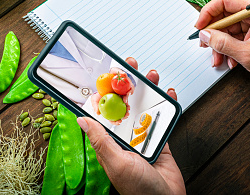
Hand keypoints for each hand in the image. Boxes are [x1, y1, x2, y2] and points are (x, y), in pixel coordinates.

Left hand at [77, 57, 185, 194]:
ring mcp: (142, 136)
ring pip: (144, 106)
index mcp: (109, 140)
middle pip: (124, 103)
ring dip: (148, 89)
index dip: (104, 92)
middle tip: (129, 66)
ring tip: (150, 75)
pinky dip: (166, 103)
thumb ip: (101, 139)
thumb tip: (81, 119)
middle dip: (126, 84)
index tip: (105, 75)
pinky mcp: (159, 138)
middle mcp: (124, 135)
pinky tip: (168, 92)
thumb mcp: (116, 161)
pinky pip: (162, 117)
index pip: (103, 111)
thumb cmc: (138, 190)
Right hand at [90, 91, 129, 125]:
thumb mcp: (94, 101)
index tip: (119, 121)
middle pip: (120, 114)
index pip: (112, 119)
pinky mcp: (120, 97)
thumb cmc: (97, 96)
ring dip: (127, 109)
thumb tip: (98, 113)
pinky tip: (126, 101)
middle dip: (124, 116)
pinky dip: (125, 100)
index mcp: (108, 112)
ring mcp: (118, 103)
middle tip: (126, 115)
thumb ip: (95, 107)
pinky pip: (124, 99)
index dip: (116, 122)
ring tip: (128, 108)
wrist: (100, 88)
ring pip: (124, 107)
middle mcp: (114, 108)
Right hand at [196, 0, 249, 93]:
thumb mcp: (246, 54)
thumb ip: (223, 43)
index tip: (200, 26)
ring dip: (220, 44)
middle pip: (225, 14)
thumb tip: (205, 35)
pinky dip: (228, 48)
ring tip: (217, 59)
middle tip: (204, 44)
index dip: (209, 12)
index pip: (225, 0)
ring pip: (227, 27)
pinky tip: (229, 60)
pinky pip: (234, 36)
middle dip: (213, 32)